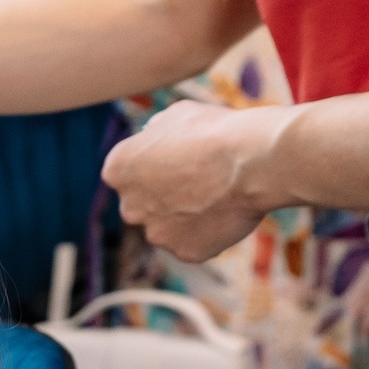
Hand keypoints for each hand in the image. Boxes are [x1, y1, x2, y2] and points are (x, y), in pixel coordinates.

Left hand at [101, 101, 293, 262]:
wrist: (251, 162)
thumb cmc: (215, 132)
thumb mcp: (176, 116)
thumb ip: (156, 132)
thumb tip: (153, 136)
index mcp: (117, 170)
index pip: (127, 173)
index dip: (154, 166)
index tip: (177, 161)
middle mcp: (129, 207)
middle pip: (143, 205)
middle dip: (164, 197)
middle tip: (197, 182)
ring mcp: (156, 233)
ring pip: (167, 228)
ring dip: (186, 217)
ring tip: (218, 195)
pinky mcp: (184, 252)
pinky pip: (194, 243)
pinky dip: (209, 232)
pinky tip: (227, 213)